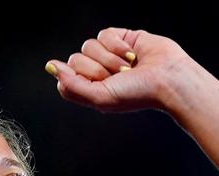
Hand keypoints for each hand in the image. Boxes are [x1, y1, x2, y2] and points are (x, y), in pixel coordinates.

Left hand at [44, 28, 191, 112]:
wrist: (167, 79)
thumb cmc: (136, 94)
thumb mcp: (100, 97)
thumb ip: (71, 85)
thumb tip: (50, 66)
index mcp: (89, 89)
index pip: (64, 78)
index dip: (76, 79)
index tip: (96, 83)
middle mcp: (96, 72)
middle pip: (75, 60)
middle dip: (97, 69)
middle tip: (117, 77)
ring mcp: (107, 54)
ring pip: (88, 46)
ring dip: (110, 58)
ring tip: (127, 67)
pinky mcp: (120, 38)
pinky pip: (104, 34)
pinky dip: (117, 45)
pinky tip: (131, 54)